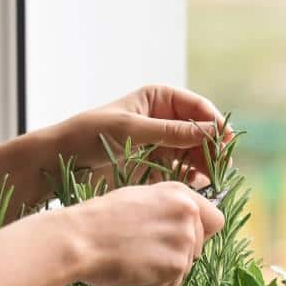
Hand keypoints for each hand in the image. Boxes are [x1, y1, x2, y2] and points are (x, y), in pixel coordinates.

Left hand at [41, 84, 228, 174]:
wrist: (59, 161)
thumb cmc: (89, 134)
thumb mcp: (131, 130)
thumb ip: (172, 132)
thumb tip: (212, 131)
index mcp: (159, 99)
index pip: (197, 107)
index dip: (214, 122)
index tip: (225, 141)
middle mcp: (165, 120)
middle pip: (201, 132)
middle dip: (213, 147)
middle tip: (221, 167)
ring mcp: (162, 145)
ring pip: (195, 153)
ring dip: (205, 165)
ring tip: (210, 180)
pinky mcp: (156, 168)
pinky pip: (182, 172)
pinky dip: (192, 179)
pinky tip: (194, 187)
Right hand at [65, 181, 224, 285]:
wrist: (79, 239)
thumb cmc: (99, 219)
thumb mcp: (139, 198)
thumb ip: (168, 207)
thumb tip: (186, 223)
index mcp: (180, 193)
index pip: (214, 220)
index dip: (200, 232)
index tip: (182, 239)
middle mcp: (188, 214)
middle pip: (201, 246)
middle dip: (180, 253)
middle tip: (148, 251)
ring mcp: (184, 240)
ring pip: (187, 267)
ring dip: (166, 270)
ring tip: (138, 260)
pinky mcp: (175, 266)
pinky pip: (174, 284)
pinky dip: (158, 284)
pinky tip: (137, 271)